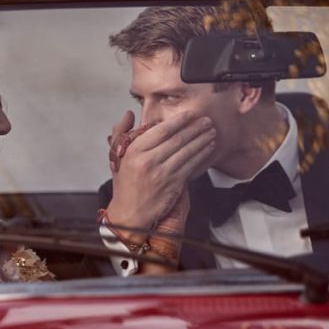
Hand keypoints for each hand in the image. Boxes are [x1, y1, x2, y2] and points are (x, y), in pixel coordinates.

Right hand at [105, 110, 215, 234]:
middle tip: (206, 120)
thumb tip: (129, 114)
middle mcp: (148, 160)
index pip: (161, 130)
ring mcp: (162, 173)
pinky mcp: (173, 185)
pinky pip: (191, 165)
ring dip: (202, 139)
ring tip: (211, 131)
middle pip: (177, 139)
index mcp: (134, 151)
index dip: (179, 120)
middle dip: (195, 128)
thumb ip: (121, 132)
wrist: (130, 214)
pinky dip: (202, 154)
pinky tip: (208, 147)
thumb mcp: (117, 157)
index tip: (190, 114)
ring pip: (187, 151)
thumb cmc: (125, 185)